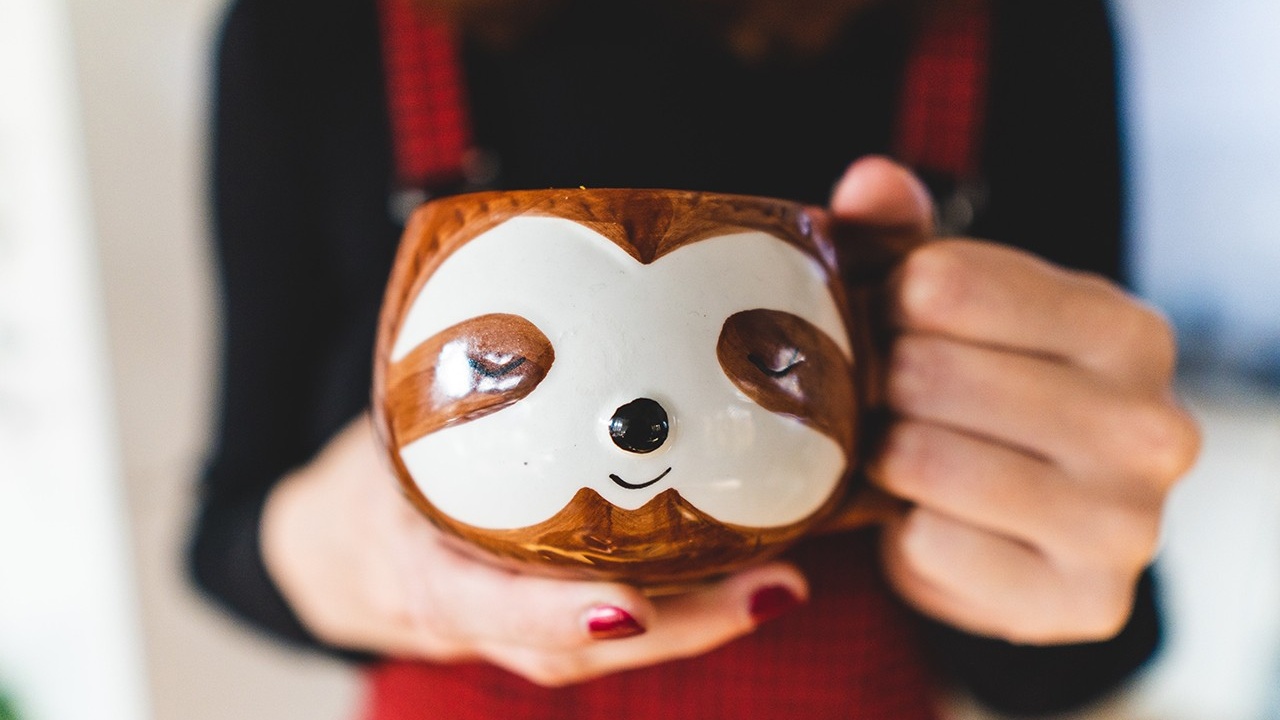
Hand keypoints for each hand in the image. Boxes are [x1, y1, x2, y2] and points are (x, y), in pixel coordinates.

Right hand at [261, 414, 806, 685]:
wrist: (343, 551)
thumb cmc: (376, 477)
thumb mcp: (389, 429)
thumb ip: (447, 373)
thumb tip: (521, 256)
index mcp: (421, 570)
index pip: (476, 604)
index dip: (547, 614)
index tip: (625, 607)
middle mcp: (476, 618)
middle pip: (577, 647)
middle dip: (679, 626)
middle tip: (774, 584)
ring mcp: (520, 634)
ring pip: (612, 648)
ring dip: (703, 620)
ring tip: (785, 579)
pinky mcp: (554, 624)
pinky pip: (622, 624)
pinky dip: (686, 606)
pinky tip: (756, 567)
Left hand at [831, 157, 1200, 644]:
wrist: (1020, 535)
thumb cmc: (980, 399)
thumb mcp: (950, 309)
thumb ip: (904, 237)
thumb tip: (869, 179)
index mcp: (1125, 330)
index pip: (949, 283)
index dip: (884, 302)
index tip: (881, 321)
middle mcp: (1151, 424)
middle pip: (929, 371)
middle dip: (873, 383)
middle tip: (870, 396)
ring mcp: (1128, 521)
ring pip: (926, 460)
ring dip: (877, 457)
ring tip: (885, 450)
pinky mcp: (1081, 599)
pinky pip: (930, 547)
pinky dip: (898, 532)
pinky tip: (917, 518)